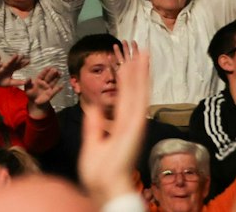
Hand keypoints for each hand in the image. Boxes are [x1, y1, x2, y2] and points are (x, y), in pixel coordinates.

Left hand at [24, 66, 65, 111]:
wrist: (34, 102)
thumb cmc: (30, 93)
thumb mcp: (27, 88)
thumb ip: (27, 82)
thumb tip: (29, 77)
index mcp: (38, 80)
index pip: (42, 74)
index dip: (46, 71)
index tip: (49, 67)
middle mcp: (44, 83)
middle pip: (49, 77)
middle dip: (52, 73)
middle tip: (56, 69)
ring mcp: (48, 88)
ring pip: (53, 82)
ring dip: (57, 78)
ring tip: (60, 73)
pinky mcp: (51, 94)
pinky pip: (55, 91)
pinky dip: (58, 88)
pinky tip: (62, 85)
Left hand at [78, 47, 151, 202]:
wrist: (104, 185)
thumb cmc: (99, 171)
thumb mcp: (92, 141)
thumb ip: (94, 123)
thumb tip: (93, 105)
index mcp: (119, 126)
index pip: (123, 97)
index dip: (125, 80)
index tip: (126, 63)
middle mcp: (129, 122)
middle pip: (133, 90)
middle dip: (135, 70)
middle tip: (139, 50)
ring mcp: (134, 123)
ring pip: (138, 91)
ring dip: (140, 71)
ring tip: (143, 52)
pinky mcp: (135, 126)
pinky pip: (138, 99)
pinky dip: (140, 83)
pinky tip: (142, 68)